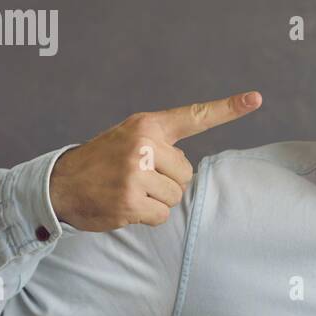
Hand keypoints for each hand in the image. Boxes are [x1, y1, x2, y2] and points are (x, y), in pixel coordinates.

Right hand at [49, 91, 261, 230]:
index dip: (228, 108)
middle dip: (166, 182)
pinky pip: (161, 215)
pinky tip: (126, 205)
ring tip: (129, 191)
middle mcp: (143, 145)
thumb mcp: (129, 138)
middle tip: (136, 178)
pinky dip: (147, 216)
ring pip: (175, 196)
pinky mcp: (131, 200)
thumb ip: (160, 143)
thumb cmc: (102, 162)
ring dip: (156, 201)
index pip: (194, 116)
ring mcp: (136, 173)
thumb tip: (187, 171)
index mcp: (147, 126)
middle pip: (186, 174)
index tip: (256, 98)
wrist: (59, 184)